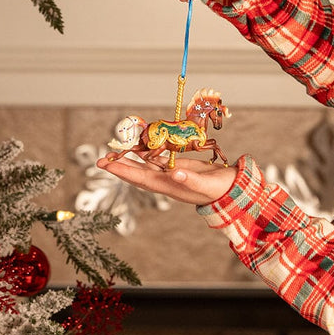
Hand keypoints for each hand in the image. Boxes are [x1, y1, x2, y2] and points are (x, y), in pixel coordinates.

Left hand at [96, 153, 238, 205]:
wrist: (232, 188)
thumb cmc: (221, 189)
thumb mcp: (206, 184)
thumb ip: (190, 179)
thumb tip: (175, 173)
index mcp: (170, 186)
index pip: (140, 178)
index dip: (123, 171)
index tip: (106, 165)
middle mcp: (166, 180)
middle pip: (138, 172)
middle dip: (120, 165)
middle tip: (100, 158)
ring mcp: (171, 174)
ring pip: (146, 164)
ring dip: (131, 157)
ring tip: (116, 149)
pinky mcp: (179, 166)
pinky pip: (158, 158)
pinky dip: (148, 152)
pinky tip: (140, 145)